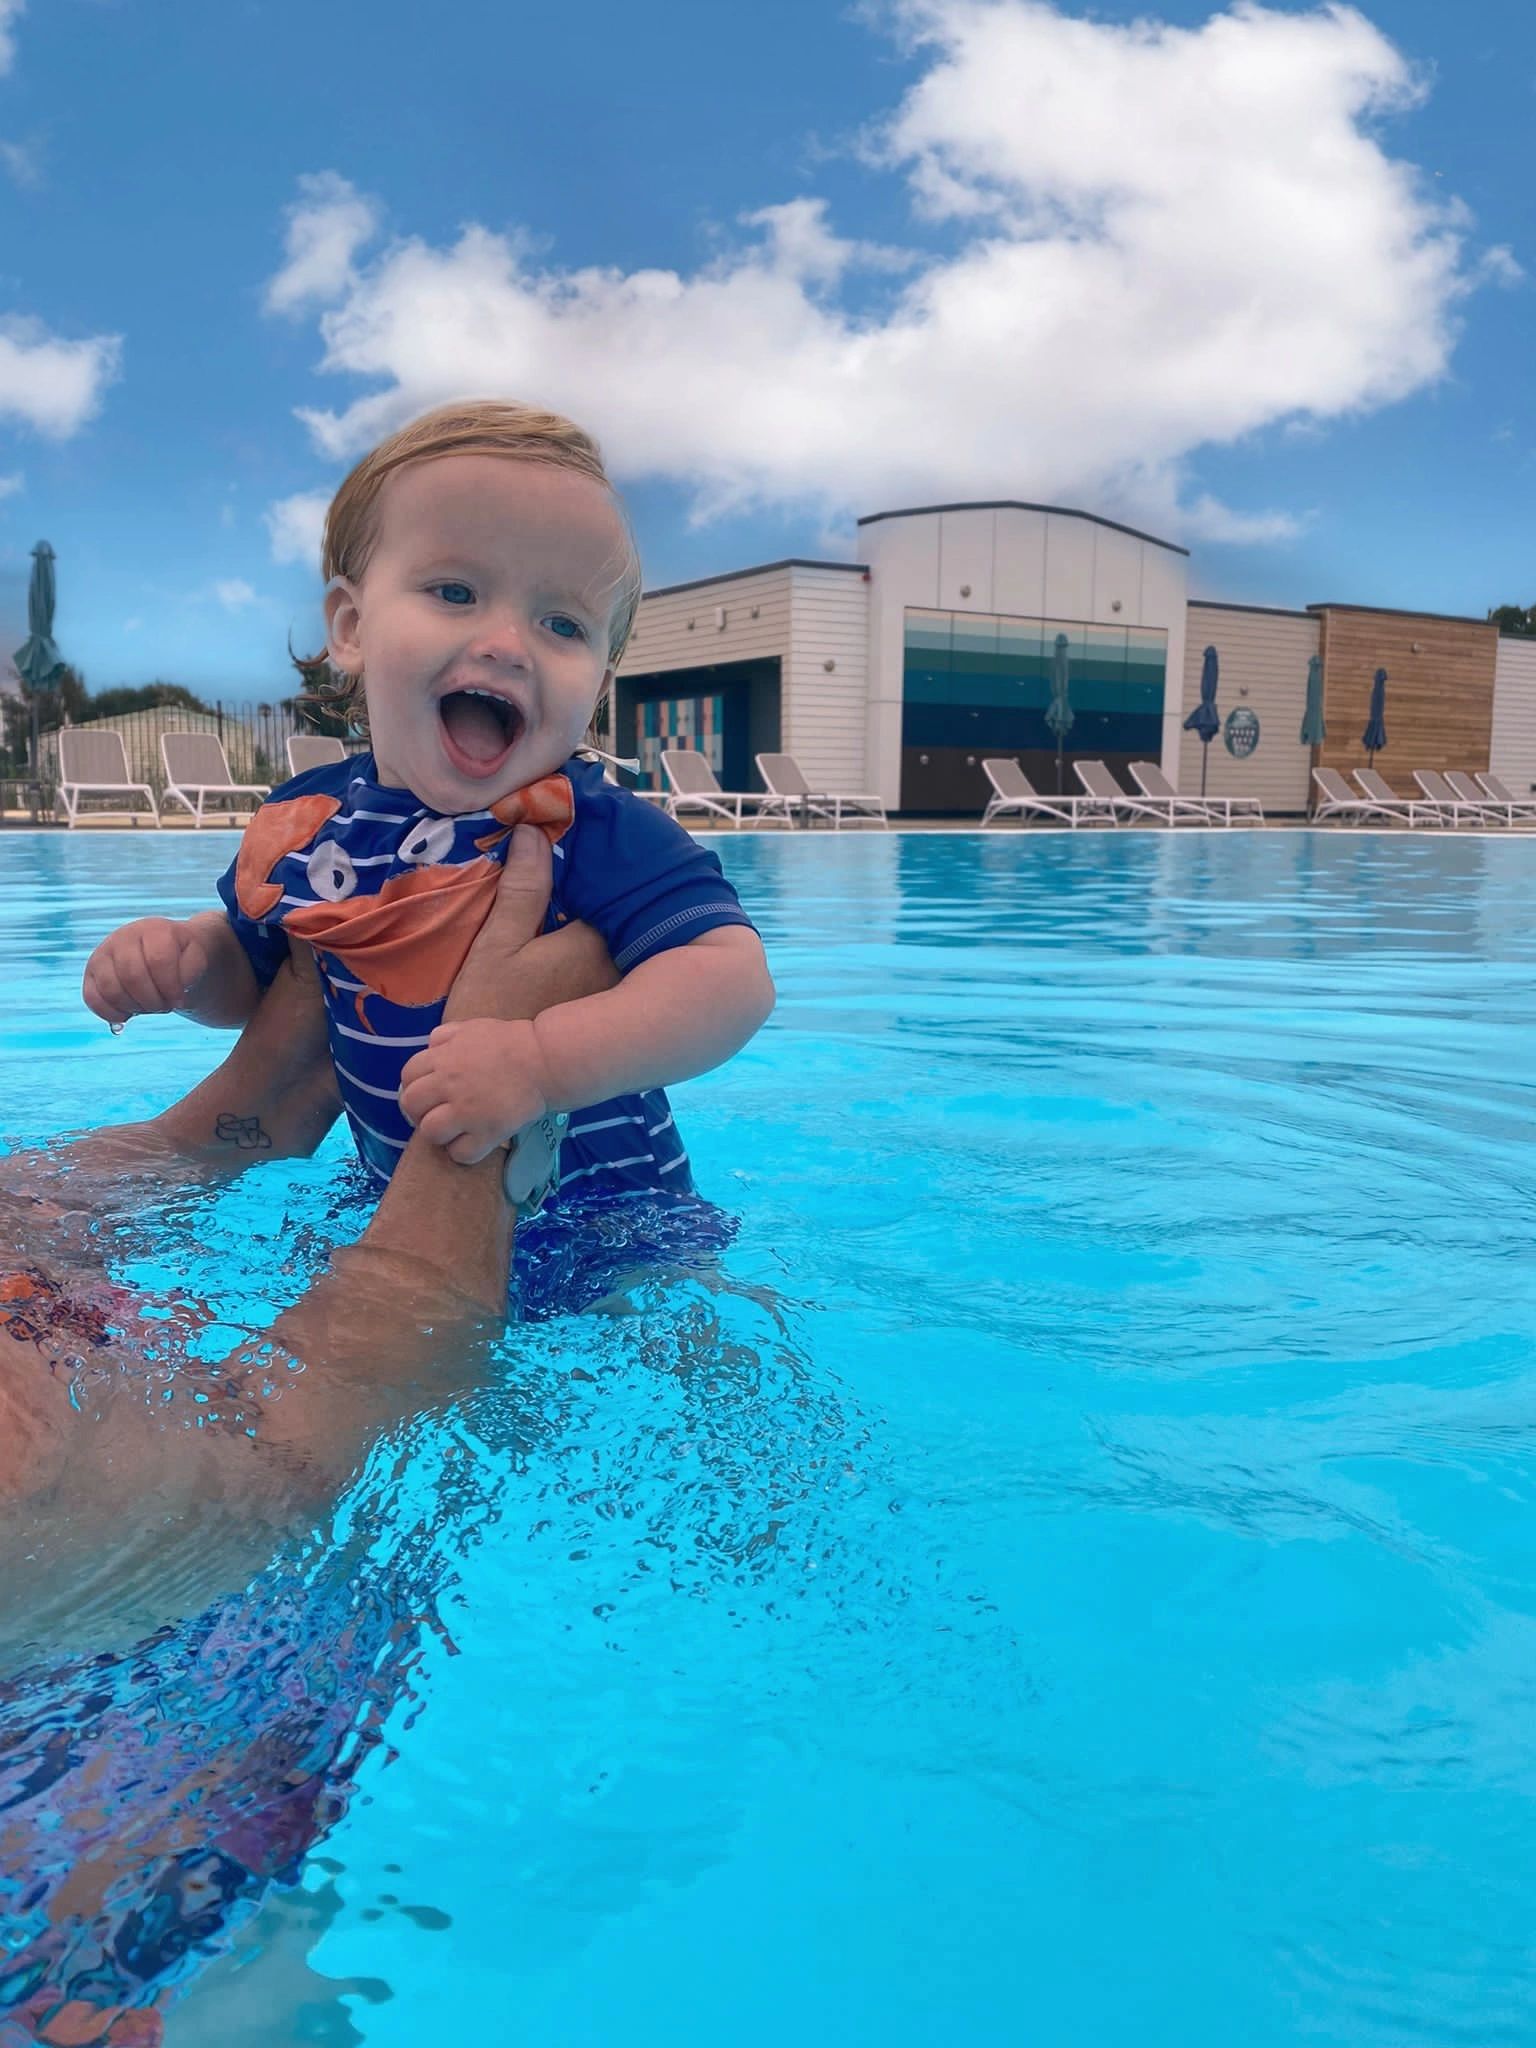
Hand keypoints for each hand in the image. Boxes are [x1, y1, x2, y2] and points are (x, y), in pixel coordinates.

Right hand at [83, 917, 210, 1026]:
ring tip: (148, 1006)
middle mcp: (123, 937)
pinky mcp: (91, 971)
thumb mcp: (196, 959)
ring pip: (110, 989)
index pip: (158, 961)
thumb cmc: (182, 957)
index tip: (179, 1000)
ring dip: (134, 1007)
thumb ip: (189, 972)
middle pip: (132, 977)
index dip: (170, 987)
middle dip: (152, 1001)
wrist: (164, 951)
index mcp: (153, 930)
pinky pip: (92, 998)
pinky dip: (111, 1013)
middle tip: (164, 1006)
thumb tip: (172, 993)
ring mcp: (103, 953)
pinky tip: (128, 1014)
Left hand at [399, 1018, 554, 1165]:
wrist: (545, 1060)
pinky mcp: (487, 1131)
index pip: (407, 1076)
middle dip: (418, 1112)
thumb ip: (446, 1035)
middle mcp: (449, 1084)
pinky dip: (463, 1152)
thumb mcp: (473, 1027)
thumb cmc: (511, 1042)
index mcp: (443, 1058)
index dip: (413, 1087)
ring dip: (439, 1134)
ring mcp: (467, 1110)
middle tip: (436, 1115)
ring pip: (430, 1132)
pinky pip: (460, 1153)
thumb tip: (430, 1046)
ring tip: (454, 1131)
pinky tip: (473, 1142)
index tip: (426, 1095)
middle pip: (411, 1105)